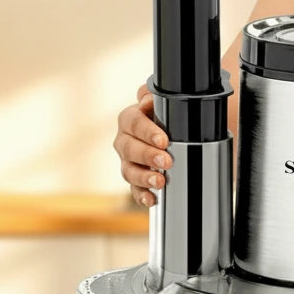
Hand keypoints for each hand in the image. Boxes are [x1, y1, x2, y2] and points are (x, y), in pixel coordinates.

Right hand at [114, 84, 171, 207]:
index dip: (147, 132)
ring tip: (161, 182)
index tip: (163, 140)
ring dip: (144, 178)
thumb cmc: (164, 115)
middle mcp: (124, 140)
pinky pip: (134, 190)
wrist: (169, 133)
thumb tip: (147, 98)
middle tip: (166, 161)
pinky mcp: (135, 179)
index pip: (133, 122)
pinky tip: (153, 199)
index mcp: (130, 119)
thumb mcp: (161, 101)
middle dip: (148, 156)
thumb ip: (151, 94)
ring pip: (129, 171)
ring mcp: (128, 161)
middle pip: (129, 149)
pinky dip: (142, 196)